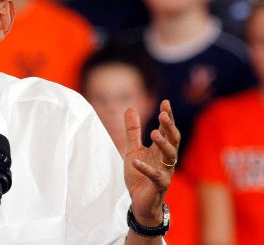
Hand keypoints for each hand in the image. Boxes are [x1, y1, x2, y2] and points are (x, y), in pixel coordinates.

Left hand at [123, 100, 179, 225]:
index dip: (168, 116)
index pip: (168, 130)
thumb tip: (130, 107)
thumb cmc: (139, 174)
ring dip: (163, 144)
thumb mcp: (133, 149)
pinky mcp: (159, 185)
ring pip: (170, 156)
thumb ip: (132, 130)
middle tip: (163, 115)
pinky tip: (136, 161)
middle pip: (173, 140)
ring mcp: (165, 172)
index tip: (165, 102)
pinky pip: (155, 176)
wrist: (139, 201)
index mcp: (161, 149)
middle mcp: (167, 159)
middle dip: (170, 127)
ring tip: (154, 133)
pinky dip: (145, 168)